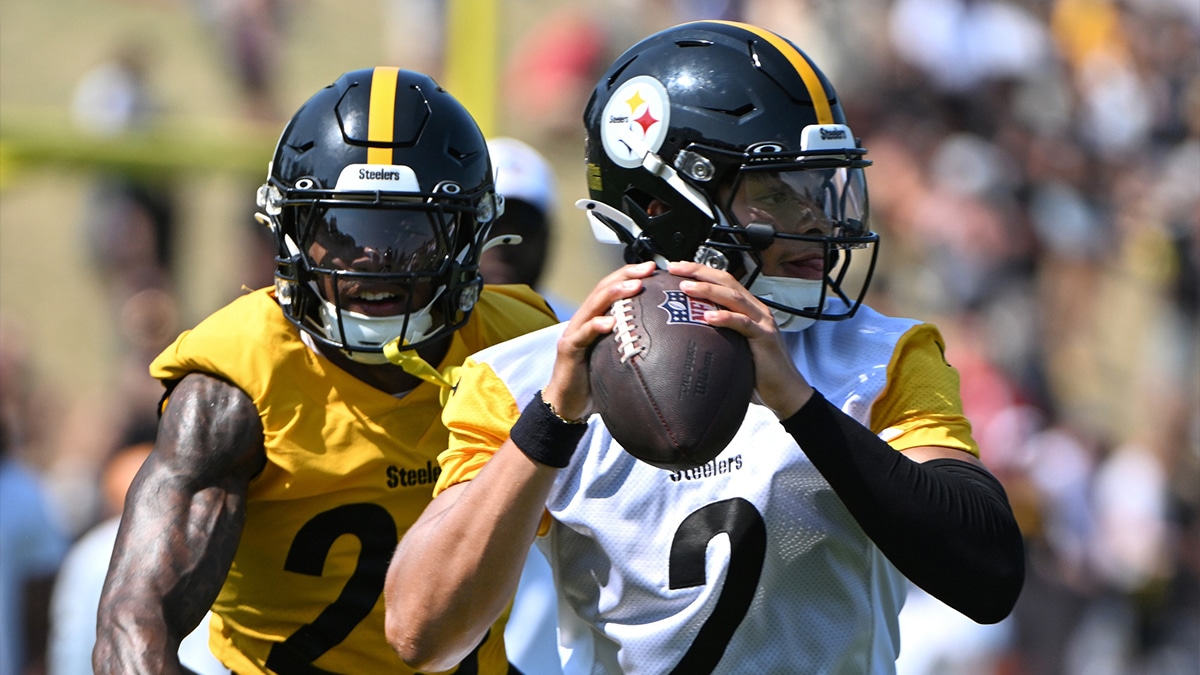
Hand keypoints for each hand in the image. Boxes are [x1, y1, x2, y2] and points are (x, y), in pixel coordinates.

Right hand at [542, 261, 656, 420]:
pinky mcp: (568, 349)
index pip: (613, 289)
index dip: (631, 275)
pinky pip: (582, 334)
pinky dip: (596, 326)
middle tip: (647, 269)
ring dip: (614, 293)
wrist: (566, 404)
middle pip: (603, 289)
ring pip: (593, 305)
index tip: (653, 268)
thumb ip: (634, 346)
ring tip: (634, 286)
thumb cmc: (594, 382)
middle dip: (626, 275)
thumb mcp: (617, 359)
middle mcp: (584, 321)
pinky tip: (609, 323)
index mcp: (596, 320)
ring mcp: (574, 333)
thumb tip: (669, 342)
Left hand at [667, 261, 813, 417]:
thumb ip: (718, 333)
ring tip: (687, 288)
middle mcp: (756, 309)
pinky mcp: (765, 338)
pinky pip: (744, 324)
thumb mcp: (734, 345)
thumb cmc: (758, 370)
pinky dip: (726, 318)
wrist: (786, 390)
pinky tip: (708, 317)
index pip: (722, 281)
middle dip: (699, 271)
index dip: (700, 271)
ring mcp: (762, 321)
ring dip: (708, 290)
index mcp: (747, 308)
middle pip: (726, 281)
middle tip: (675, 268)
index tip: (676, 268)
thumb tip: (687, 332)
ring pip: (734, 297)